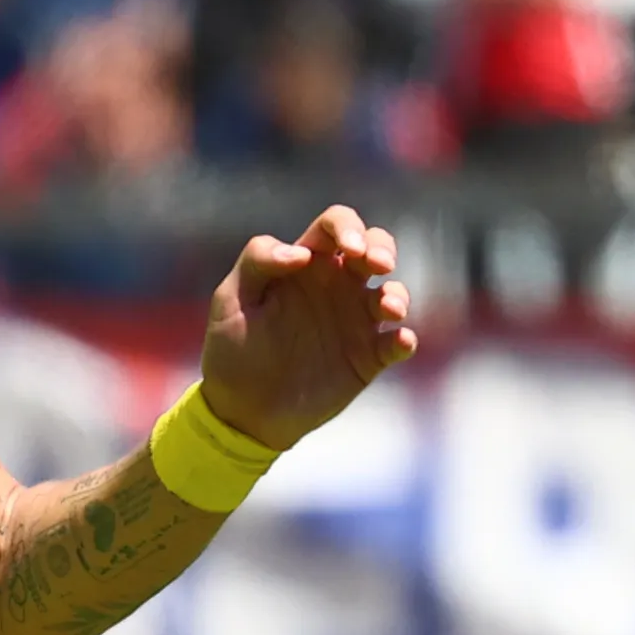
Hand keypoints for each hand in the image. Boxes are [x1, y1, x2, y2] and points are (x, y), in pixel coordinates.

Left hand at [197, 204, 414, 450]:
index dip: (348, 226)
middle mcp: (335, 286)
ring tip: (388, 308)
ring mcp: (354, 321)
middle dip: (383, 247)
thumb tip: (301, 252)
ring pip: (392, 292)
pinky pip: (397, 342)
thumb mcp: (231, 300)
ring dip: (397, 294)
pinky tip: (399, 341)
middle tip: (376, 264)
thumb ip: (257, 262)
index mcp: (304, 265)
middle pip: (375, 247)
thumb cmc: (231, 348)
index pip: (335, 226)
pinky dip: (404, 339)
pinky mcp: (367, 357)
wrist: (242, 408)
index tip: (349, 248)